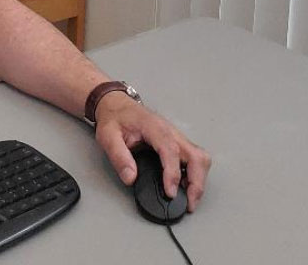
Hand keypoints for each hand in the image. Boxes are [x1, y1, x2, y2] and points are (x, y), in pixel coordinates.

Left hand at [93, 93, 210, 211]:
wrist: (116, 104)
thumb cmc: (114, 117)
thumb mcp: (107, 136)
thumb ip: (118, 156)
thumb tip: (130, 178)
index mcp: (153, 127)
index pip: (171, 151)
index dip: (173, 174)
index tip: (170, 192)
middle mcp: (170, 131)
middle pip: (195, 156)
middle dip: (196, 182)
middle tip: (188, 203)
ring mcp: (176, 136)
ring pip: (199, 157)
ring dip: (199, 179)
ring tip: (189, 198)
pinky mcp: (177, 142)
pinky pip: (194, 158)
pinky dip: (195, 174)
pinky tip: (186, 186)